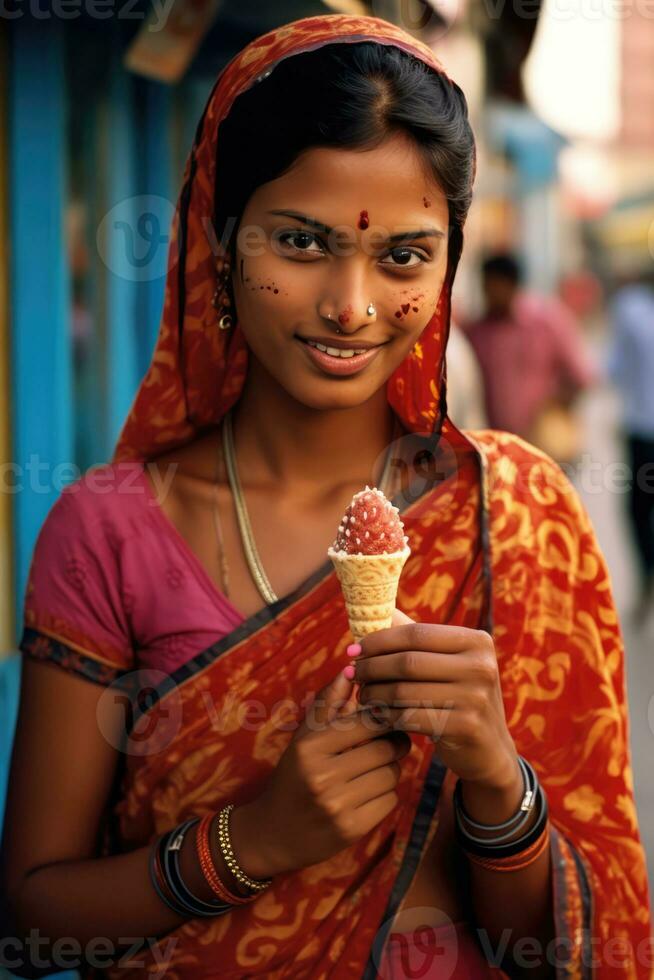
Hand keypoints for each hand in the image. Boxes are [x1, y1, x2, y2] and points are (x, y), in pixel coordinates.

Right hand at [239, 668, 412, 877]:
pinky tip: (367, 794)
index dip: (385, 718)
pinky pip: (390, 801)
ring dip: (389, 771)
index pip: (368, 722)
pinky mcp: (351, 830)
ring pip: (391, 775)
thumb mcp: (304, 737)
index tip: (387, 720)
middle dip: (392, 745)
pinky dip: (385, 795)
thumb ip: (328, 703)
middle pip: (386, 749)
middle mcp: (322, 775)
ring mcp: (337, 805)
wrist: (274, 833)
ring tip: (373, 770)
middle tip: (386, 745)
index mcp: (310, 747)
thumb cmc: (293, 776)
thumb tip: (351, 670)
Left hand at [353, 608, 518, 790]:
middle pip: (408, 662)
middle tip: (352, 673)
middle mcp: (481, 666)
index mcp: (476, 641)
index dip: (379, 640)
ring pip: (405, 691)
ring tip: (362, 695)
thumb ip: (418, 637)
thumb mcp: (448, 662)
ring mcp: (476, 697)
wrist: (488, 749)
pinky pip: (411, 718)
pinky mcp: (466, 727)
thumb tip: (381, 609)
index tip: (354, 649)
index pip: (415, 633)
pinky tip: (376, 714)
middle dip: (372, 667)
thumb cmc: (459, 697)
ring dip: (375, 693)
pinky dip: (387, 716)